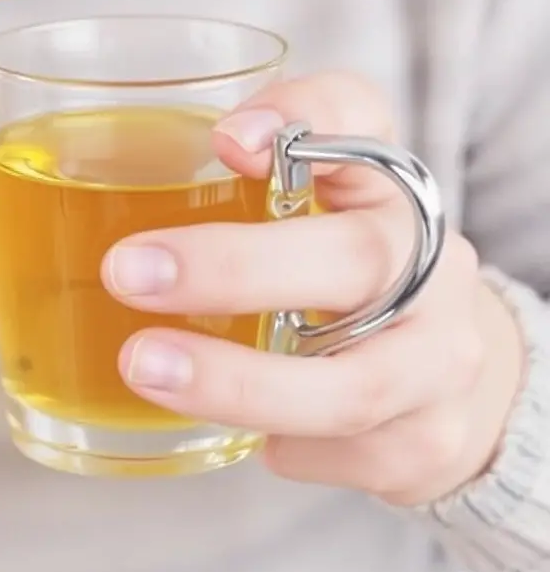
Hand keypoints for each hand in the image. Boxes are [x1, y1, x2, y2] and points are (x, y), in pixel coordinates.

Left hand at [103, 72, 525, 505]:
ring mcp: (438, 361)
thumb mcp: (313, 195)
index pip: (360, 118)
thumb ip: (260, 153)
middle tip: (126, 271)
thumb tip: (220, 143)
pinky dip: (276, 442)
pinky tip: (234, 429)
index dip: (300, 118)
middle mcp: (430, 265)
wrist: (445, 370)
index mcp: (389, 184)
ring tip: (142, 366)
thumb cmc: (346, 266)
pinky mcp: (425, 443)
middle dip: (234, 269)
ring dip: (236, 382)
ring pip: (349, 388)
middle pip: (352, 260)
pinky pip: (336, 453)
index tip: (224, 141)